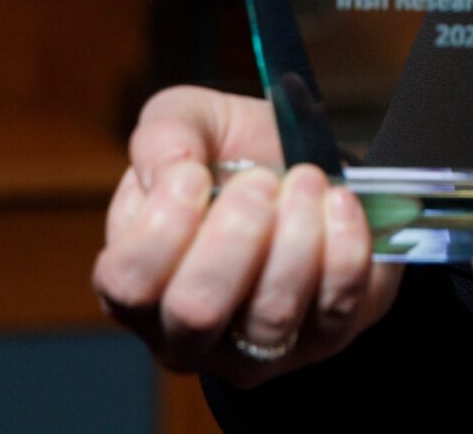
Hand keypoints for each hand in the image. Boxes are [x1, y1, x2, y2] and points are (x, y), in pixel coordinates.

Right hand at [90, 85, 402, 385]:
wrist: (312, 170)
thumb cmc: (234, 157)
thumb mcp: (193, 122)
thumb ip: (164, 133)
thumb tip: (171, 167)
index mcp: (136, 283)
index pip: (128, 283)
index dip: (161, 228)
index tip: (195, 174)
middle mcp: (186, 333)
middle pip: (196, 311)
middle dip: (236, 235)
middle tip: (262, 181)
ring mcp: (256, 350)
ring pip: (271, 315)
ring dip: (296, 236)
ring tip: (307, 180)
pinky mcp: (324, 339)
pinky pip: (336, 308)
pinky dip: (345, 246)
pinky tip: (340, 202)